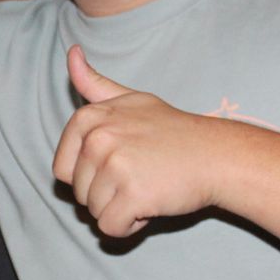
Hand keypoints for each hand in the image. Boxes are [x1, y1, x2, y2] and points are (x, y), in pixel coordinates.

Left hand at [51, 46, 222, 236]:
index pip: (62, 169)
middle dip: (107, 194)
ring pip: (94, 211)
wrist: (216, 156)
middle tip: (141, 174)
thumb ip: (95, 85)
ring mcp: (115, 165)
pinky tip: (151, 204)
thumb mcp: (132, 100)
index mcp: (89, 118)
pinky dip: (130, 226)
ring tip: (148, 185)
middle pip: (79, 193)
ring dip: (120, 209)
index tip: (121, 163)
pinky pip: (110, 227)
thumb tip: (70, 52)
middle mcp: (98, 138)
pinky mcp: (132, 193)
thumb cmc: (173, 132)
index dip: (90, 175)